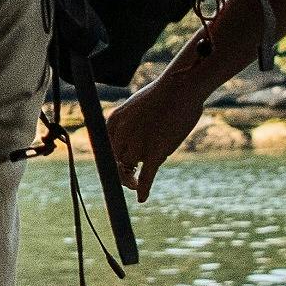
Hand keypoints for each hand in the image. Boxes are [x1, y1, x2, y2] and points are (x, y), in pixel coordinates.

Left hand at [97, 76, 202, 196]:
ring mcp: (137, 144)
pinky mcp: (155, 153)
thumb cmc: (164, 94)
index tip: (116, 169)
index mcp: (113, 121)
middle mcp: (121, 134)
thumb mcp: (137, 106)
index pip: (105, 149)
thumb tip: (130, 146)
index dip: (110, 162)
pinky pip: (146, 177)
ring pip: (131, 168)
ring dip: (136, 176)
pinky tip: (142, 198)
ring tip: (140, 181)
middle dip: (123, 173)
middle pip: (116, 162)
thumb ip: (129, 126)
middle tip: (130, 180)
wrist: (181, 87)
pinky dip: (143, 189)